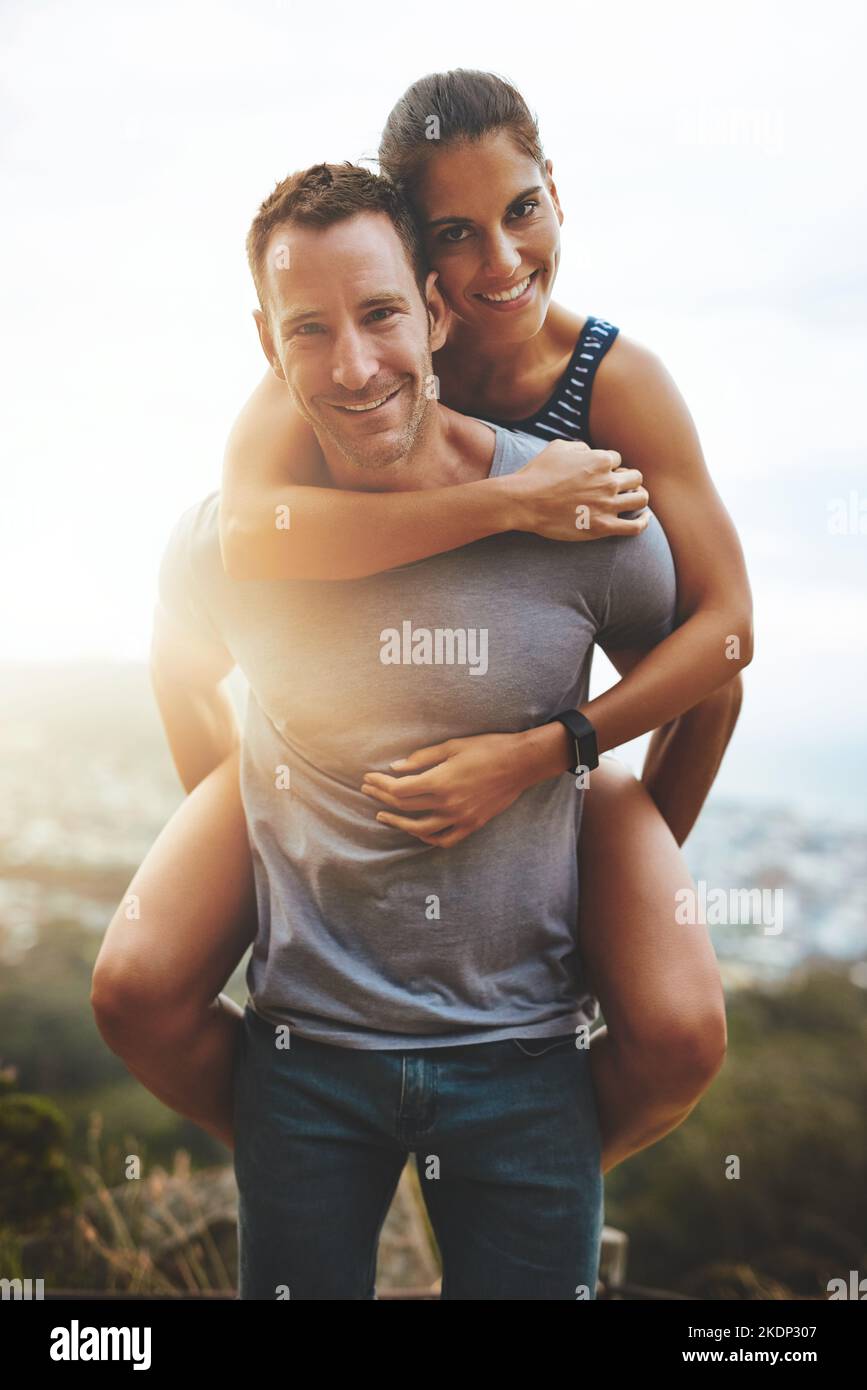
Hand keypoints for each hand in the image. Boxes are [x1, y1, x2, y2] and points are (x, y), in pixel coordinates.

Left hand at [360, 732, 528, 847]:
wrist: (521, 763)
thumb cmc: (487, 748)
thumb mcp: (452, 746)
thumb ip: (422, 759)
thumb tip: (395, 768)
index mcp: (441, 781)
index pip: (399, 790)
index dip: (379, 785)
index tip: (368, 778)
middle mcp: (448, 803)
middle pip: (405, 806)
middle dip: (381, 798)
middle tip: (367, 791)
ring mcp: (460, 817)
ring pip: (420, 829)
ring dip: (398, 823)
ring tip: (382, 816)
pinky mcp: (472, 824)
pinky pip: (444, 839)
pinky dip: (427, 838)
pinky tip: (417, 832)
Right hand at [508, 439, 649, 540]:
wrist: (525, 501)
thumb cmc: (538, 473)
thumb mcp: (558, 447)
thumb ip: (580, 446)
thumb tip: (590, 452)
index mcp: (600, 460)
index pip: (618, 460)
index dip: (609, 466)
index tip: (599, 475)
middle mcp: (608, 481)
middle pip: (636, 477)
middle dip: (628, 480)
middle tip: (617, 487)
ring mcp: (607, 505)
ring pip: (641, 498)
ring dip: (638, 497)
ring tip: (630, 500)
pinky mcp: (603, 527)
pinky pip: (636, 527)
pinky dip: (643, 522)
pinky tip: (643, 518)